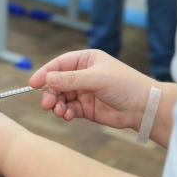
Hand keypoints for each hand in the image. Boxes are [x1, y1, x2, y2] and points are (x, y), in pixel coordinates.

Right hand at [29, 49, 157, 130]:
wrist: (143, 107)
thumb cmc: (125, 85)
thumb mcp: (96, 78)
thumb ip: (69, 79)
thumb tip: (46, 79)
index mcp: (85, 60)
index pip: (59, 64)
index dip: (45, 73)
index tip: (33, 83)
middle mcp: (82, 75)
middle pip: (56, 83)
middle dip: (50, 93)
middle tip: (47, 104)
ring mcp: (83, 92)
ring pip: (61, 97)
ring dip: (57, 104)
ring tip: (59, 111)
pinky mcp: (85, 108)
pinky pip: (68, 109)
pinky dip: (65, 113)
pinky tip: (68, 116)